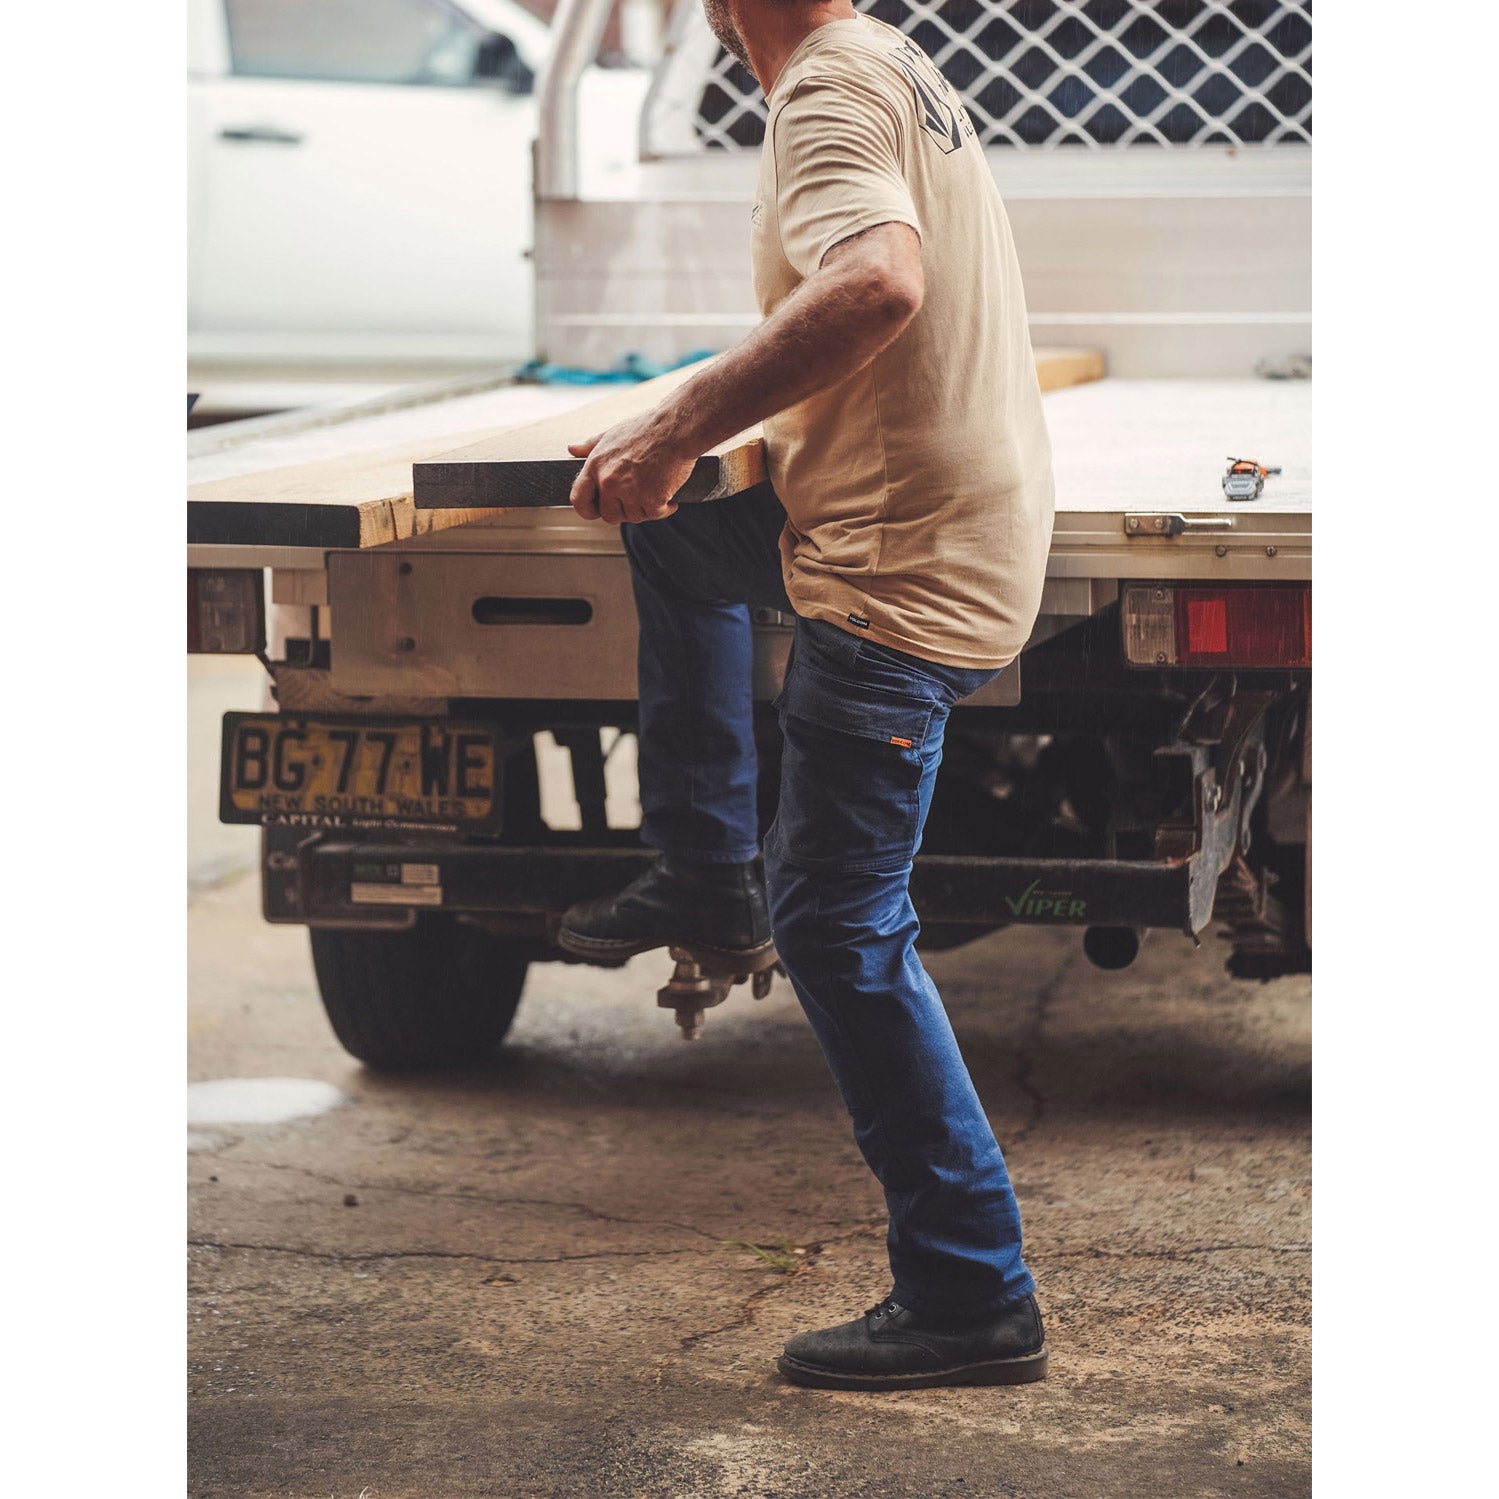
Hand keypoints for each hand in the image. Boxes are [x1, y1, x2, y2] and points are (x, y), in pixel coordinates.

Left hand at [567, 411, 697, 524]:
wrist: (675, 428)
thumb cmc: (646, 428)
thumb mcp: (611, 434)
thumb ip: (590, 446)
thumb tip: (572, 449)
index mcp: (595, 466)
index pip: (579, 499)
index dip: (587, 510)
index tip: (597, 511)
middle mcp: (609, 482)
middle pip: (609, 515)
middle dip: (623, 511)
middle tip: (637, 499)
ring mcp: (630, 492)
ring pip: (634, 517)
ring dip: (646, 509)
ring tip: (655, 491)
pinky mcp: (652, 499)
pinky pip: (655, 515)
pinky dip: (665, 509)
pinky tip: (669, 498)